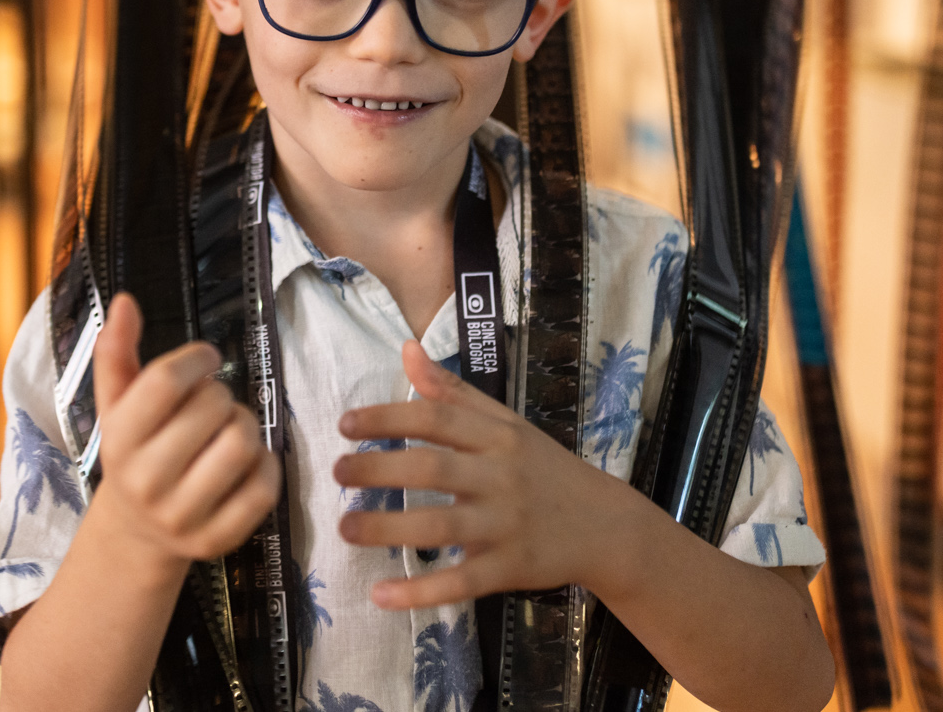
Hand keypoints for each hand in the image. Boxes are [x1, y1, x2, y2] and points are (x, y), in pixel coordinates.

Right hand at [90, 293, 282, 562]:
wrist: (136, 533)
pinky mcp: (218, 539)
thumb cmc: (134, 453)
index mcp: (117, 442)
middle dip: (221, 392)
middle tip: (214, 400)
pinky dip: (266, 464)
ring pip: (242, 444)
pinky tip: (246, 462)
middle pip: (211, 408)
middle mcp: (146, 482)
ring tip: (229, 427)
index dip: (195, 358)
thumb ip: (116, 353)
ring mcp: (183, 516)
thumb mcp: (116, 406)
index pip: (164, 383)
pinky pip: (265, 488)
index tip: (206, 357)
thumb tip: (124, 301)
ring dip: (246, 423)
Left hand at [334, 339, 628, 608]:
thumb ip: (454, 392)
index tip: (345, 425)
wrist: (606, 526)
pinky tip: (380, 594)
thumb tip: (407, 349)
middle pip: (432, 468)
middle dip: (379, 469)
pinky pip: (460, 581)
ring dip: (388, 528)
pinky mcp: (510, 568)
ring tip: (345, 529)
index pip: (436, 418)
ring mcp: (505, 524)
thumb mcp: (506, 423)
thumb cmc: (544, 468)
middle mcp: (500, 476)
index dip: (387, 418)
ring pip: (441, 526)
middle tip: (336, 473)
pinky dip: (420, 591)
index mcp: (496, 436)